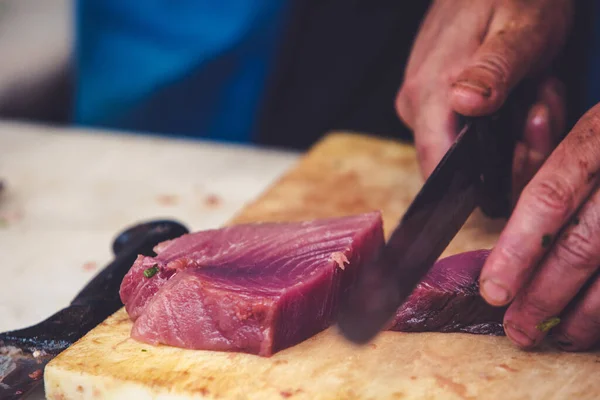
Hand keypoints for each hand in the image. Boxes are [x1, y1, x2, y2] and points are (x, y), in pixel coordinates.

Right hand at [396, 0, 571, 190]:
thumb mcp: (521, 30)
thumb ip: (495, 68)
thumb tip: (466, 103)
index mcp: (429, 92)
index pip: (437, 168)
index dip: (481, 179)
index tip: (520, 151)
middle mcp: (415, 105)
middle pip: (458, 165)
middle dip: (510, 150)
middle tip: (542, 107)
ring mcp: (421, 104)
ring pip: (465, 150)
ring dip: (511, 134)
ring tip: (534, 91)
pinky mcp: (432, 102)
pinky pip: (464, 132)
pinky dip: (498, 122)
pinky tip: (517, 94)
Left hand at [480, 103, 599, 350]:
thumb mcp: (588, 132)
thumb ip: (548, 168)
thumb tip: (509, 227)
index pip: (549, 198)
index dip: (517, 250)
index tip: (493, 290)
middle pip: (582, 244)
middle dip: (544, 295)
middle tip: (518, 329)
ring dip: (585, 315)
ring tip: (557, 336)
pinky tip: (595, 324)